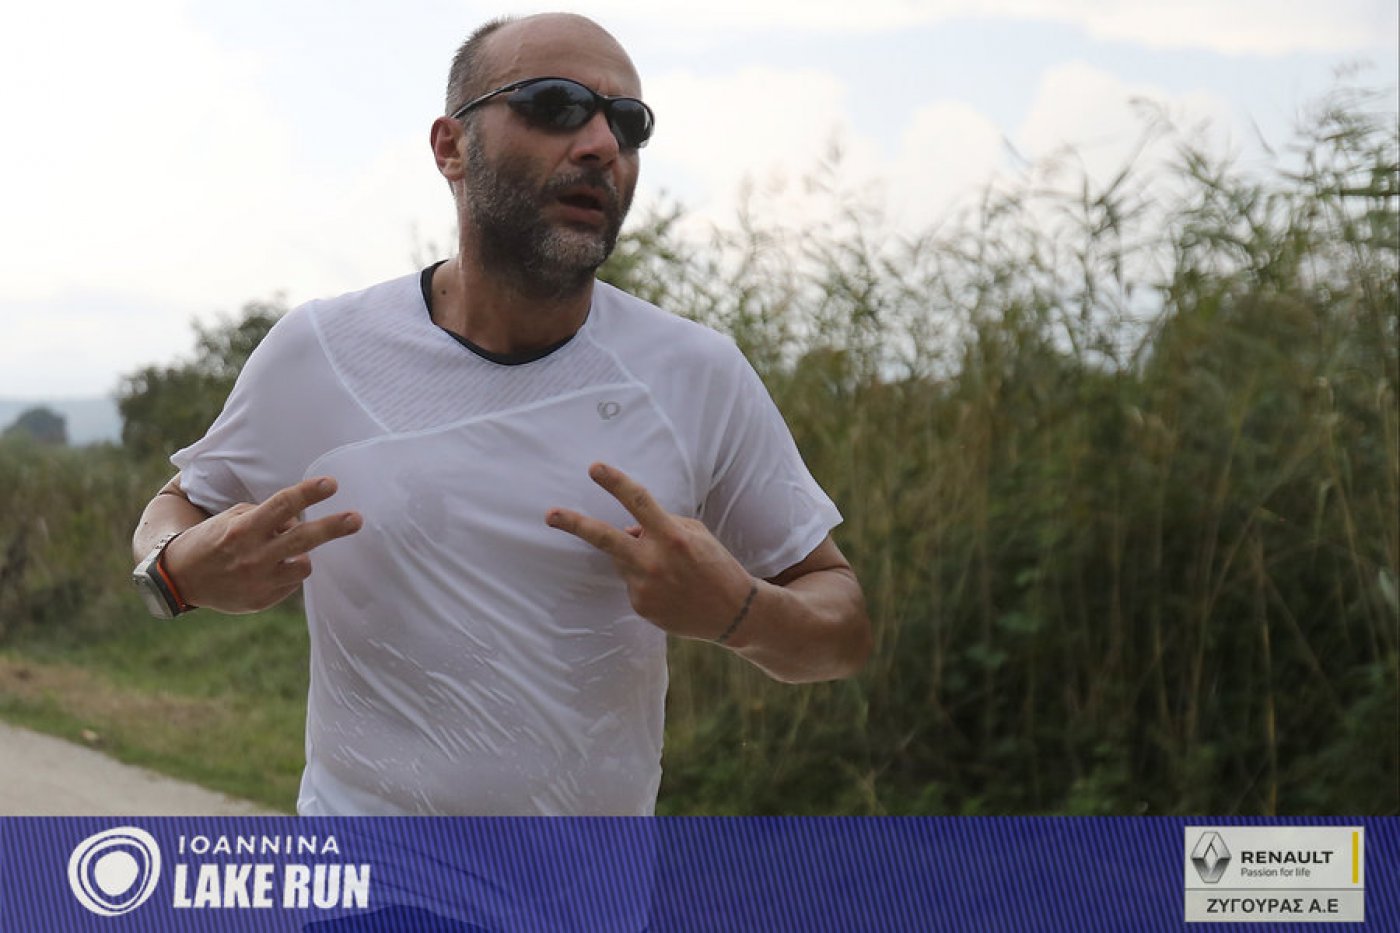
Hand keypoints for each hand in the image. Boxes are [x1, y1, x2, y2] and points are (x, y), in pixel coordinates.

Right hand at [163, 476, 361, 613]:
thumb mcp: (231, 519)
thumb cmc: (213, 540)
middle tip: (357, 519)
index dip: (309, 493)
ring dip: (301, 554)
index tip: (332, 484)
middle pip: (303, 539)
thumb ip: (266, 516)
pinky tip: (267, 570)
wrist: (180, 579)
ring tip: (283, 552)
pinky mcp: (262, 601)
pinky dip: (286, 573)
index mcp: (243, 530)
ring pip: (304, 565)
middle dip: (333, 527)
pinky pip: (291, 583)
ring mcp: (259, 582)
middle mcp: (253, 556)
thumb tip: (299, 520)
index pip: (282, 506)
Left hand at [545, 462, 755, 640]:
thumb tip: (627, 530)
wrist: (733, 612)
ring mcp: (645, 587)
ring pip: (622, 561)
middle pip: (604, 538)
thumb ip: (660, 526)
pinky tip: (671, 590)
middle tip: (550, 515)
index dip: (614, 482)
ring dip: (636, 558)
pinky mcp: (641, 607)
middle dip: (574, 524)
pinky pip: (632, 584)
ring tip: (671, 572)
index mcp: (672, 537)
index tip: (594, 468)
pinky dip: (646, 581)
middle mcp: (654, 562)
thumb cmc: (716, 565)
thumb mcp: (696, 535)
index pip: (638, 502)